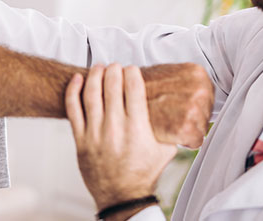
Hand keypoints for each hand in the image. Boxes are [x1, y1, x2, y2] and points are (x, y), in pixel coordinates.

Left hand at [66, 64, 176, 212]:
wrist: (122, 196)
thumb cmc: (144, 173)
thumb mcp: (166, 151)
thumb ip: (174, 130)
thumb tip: (189, 113)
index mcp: (137, 129)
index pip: (133, 89)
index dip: (132, 73)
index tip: (132, 69)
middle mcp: (115, 128)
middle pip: (111, 87)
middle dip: (114, 71)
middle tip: (115, 66)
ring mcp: (95, 133)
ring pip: (91, 95)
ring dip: (95, 76)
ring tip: (99, 67)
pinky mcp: (81, 139)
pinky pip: (73, 109)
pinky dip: (73, 91)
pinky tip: (77, 79)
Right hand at [142, 63, 212, 147]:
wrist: (122, 99)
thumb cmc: (142, 89)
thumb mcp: (169, 75)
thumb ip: (187, 82)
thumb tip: (204, 93)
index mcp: (197, 72)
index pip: (208, 97)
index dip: (190, 105)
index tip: (175, 105)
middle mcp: (200, 88)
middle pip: (207, 113)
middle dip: (191, 118)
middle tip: (169, 113)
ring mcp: (194, 107)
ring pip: (202, 128)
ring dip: (186, 129)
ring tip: (167, 120)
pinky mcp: (186, 126)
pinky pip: (195, 141)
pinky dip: (183, 141)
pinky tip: (168, 130)